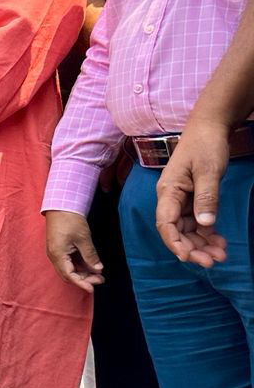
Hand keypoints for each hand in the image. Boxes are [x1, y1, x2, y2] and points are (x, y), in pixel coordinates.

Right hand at [45, 210, 105, 291]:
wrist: (61, 205)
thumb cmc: (70, 220)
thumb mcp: (83, 239)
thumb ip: (90, 256)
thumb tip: (98, 269)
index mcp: (58, 255)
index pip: (69, 275)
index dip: (81, 283)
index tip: (93, 289)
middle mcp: (55, 256)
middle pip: (68, 274)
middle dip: (84, 279)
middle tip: (101, 279)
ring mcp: (57, 252)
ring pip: (69, 268)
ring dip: (83, 272)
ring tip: (99, 273)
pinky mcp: (60, 248)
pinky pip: (69, 261)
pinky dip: (80, 265)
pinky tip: (91, 264)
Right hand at [155, 118, 231, 266]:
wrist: (209, 127)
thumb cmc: (205, 145)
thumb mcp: (208, 171)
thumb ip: (206, 197)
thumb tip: (204, 223)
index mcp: (168, 191)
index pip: (166, 224)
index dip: (175, 242)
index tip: (188, 257)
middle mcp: (171, 198)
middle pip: (176, 231)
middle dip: (192, 248)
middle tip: (213, 261)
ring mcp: (181, 199)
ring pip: (187, 229)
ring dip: (201, 243)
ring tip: (221, 254)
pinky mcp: (192, 198)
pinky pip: (196, 221)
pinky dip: (207, 232)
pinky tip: (219, 240)